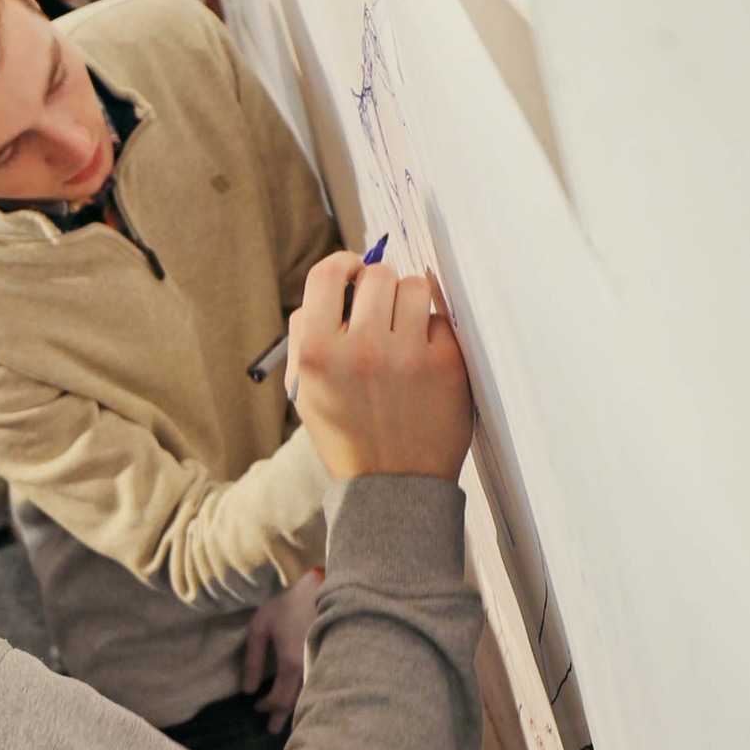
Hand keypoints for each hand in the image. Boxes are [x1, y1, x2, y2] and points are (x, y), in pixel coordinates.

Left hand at [242, 571, 320, 733]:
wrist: (322, 591)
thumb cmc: (287, 607)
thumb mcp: (260, 627)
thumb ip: (253, 659)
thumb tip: (249, 689)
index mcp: (291, 663)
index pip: (279, 698)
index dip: (267, 706)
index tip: (257, 707)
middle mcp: (310, 671)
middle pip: (296, 704)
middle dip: (282, 718)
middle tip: (272, 731)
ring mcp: (324, 668)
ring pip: (310, 699)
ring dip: (297, 710)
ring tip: (286, 724)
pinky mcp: (333, 663)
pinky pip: (319, 688)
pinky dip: (309, 699)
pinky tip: (304, 703)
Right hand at [289, 255, 471, 480]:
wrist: (391, 484)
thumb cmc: (345, 432)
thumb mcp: (304, 388)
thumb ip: (306, 335)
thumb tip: (334, 284)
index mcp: (317, 352)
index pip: (328, 274)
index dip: (343, 265)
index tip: (353, 271)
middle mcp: (360, 348)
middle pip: (378, 274)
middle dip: (379, 287)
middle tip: (381, 310)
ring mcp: (406, 355)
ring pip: (416, 288)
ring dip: (409, 303)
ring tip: (404, 330)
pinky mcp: (446, 364)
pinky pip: (440, 321)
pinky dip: (432, 334)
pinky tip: (423, 360)